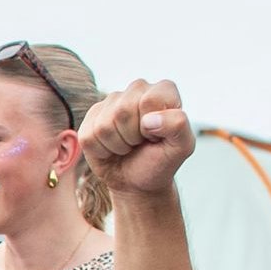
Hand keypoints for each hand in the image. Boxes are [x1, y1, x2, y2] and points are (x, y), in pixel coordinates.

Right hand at [80, 77, 195, 200]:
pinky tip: (112, 148)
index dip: (152, 126)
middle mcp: (137, 89)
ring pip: (104, 126)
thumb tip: (149, 119)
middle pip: (123, 111)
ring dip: (118, 145)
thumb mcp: (181, 147)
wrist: (138, 180)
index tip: (157, 135)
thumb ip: (178, 125)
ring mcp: (111, 101)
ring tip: (129, 146)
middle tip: (141, 143)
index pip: (150, 100)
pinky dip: (101, 151)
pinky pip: (88, 137)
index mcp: (163, 90)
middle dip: (132, 137)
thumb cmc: (161, 160)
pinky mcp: (91, 116)